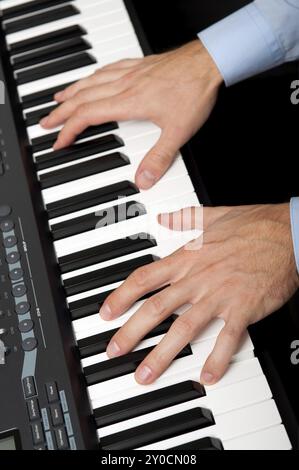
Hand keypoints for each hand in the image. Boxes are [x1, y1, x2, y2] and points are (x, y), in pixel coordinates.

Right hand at [40, 40, 221, 188]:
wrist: (209, 63)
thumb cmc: (194, 92)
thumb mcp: (178, 132)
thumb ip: (159, 158)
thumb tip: (144, 180)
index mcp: (129, 102)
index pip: (88, 116)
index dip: (70, 130)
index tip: (59, 141)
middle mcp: (124, 86)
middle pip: (82, 98)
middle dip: (61, 112)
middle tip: (46, 122)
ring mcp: (130, 74)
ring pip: (91, 82)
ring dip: (71, 92)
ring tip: (58, 99)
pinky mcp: (139, 66)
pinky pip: (106, 69)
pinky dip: (91, 76)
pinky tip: (90, 78)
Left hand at [100, 204, 298, 384]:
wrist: (288, 233)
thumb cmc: (253, 224)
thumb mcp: (213, 215)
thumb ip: (184, 219)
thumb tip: (164, 216)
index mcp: (188, 258)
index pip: (144, 279)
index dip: (121, 297)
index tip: (106, 313)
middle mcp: (198, 279)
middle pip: (155, 309)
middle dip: (130, 333)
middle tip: (113, 352)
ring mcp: (219, 296)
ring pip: (183, 329)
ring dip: (162, 354)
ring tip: (146, 374)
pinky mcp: (243, 309)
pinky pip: (227, 339)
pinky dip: (217, 359)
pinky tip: (206, 377)